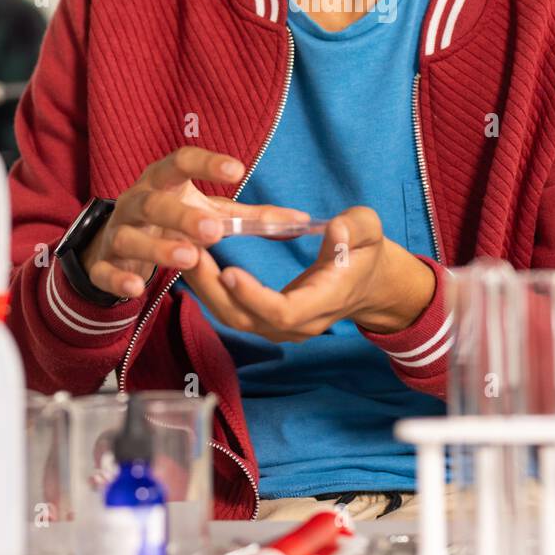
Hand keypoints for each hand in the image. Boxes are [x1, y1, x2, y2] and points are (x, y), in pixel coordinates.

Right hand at [80, 146, 309, 301]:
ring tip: (188, 258)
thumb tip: (300, 220)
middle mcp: (137, 201)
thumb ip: (250, 218)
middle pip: (155, 203)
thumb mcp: (207, 213)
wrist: (113, 242)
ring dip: (157, 248)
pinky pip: (105, 271)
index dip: (206, 164)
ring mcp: (117, 232)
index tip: (237, 169)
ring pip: (130, 237)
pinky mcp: (103, 263)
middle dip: (182, 216)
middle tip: (214, 230)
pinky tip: (138, 288)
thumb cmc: (171, 220)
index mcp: (163, 181)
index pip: (181, 162)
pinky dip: (119, 278)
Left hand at [182, 205, 435, 340]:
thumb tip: (335, 228)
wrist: (371, 283)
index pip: (283, 312)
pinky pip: (234, 310)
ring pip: (234, 318)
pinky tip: (195, 258)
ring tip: (183, 251)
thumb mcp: (371, 230)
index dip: (253, 297)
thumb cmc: (369, 252)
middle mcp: (299, 323)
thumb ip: (356, 228)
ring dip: (205, 288)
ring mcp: (282, 326)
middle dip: (213, 290)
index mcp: (324, 302)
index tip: (229, 270)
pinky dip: (211, 288)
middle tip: (189, 252)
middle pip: (247, 320)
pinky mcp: (269, 319)